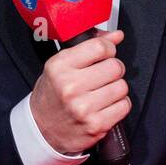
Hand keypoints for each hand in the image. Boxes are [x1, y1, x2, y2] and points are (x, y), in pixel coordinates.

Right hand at [29, 29, 129, 155]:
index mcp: (60, 67)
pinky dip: (118, 105)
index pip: (100, 47)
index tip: (104, 55)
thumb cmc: (52, 95)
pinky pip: (124, 106)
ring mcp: (84, 108)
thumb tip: (116, 36)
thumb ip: (89, 47)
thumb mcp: (61, 66)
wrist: (41, 129)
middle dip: (113, 70)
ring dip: (116, 89)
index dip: (108, 49)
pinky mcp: (96, 125)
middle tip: (102, 77)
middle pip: (115, 67)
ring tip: (101, 93)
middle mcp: (70, 87)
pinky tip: (104, 106)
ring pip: (122, 87)